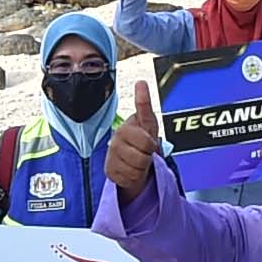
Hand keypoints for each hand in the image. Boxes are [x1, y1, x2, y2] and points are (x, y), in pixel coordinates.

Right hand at [107, 78, 163, 197]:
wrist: (132, 160)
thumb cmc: (141, 140)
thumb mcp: (147, 123)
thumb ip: (144, 104)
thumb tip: (141, 82)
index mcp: (124, 129)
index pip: (146, 142)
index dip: (151, 145)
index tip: (149, 143)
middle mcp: (114, 143)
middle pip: (142, 158)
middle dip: (147, 157)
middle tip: (144, 153)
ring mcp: (111, 158)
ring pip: (136, 170)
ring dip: (141, 168)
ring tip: (137, 161)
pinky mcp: (109, 172)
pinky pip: (129, 179)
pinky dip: (134, 177)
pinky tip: (131, 170)